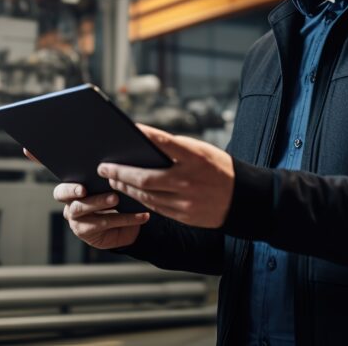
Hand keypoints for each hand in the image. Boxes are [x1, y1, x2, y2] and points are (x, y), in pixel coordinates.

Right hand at [24, 149, 148, 249]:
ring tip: (116, 198)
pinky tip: (141, 215)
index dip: (37, 158)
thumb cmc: (123, 192)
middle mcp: (69, 198)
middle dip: (72, 189)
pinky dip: (124, 219)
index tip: (28, 150)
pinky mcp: (86, 231)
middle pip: (62, 192)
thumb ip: (112, 163)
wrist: (132, 222)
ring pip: (82, 208)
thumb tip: (123, 139)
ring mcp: (75, 216)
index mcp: (73, 178)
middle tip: (84, 188)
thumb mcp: (118, 176)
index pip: (53, 165)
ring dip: (99, 202)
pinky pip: (102, 224)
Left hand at [98, 124, 234, 227]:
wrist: (244, 199)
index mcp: (195, 158)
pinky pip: (155, 207)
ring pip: (146, 195)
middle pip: (144, 177)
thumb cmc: (220, 169)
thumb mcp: (203, 152)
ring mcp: (185, 201)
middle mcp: (188, 180)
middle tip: (104, 168)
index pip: (165, 143)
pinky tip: (130, 193)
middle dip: (120, 173)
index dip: (144, 136)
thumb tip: (146, 144)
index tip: (126, 131)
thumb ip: (177, 149)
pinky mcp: (184, 216)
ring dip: (125, 188)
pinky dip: (140, 199)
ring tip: (112, 180)